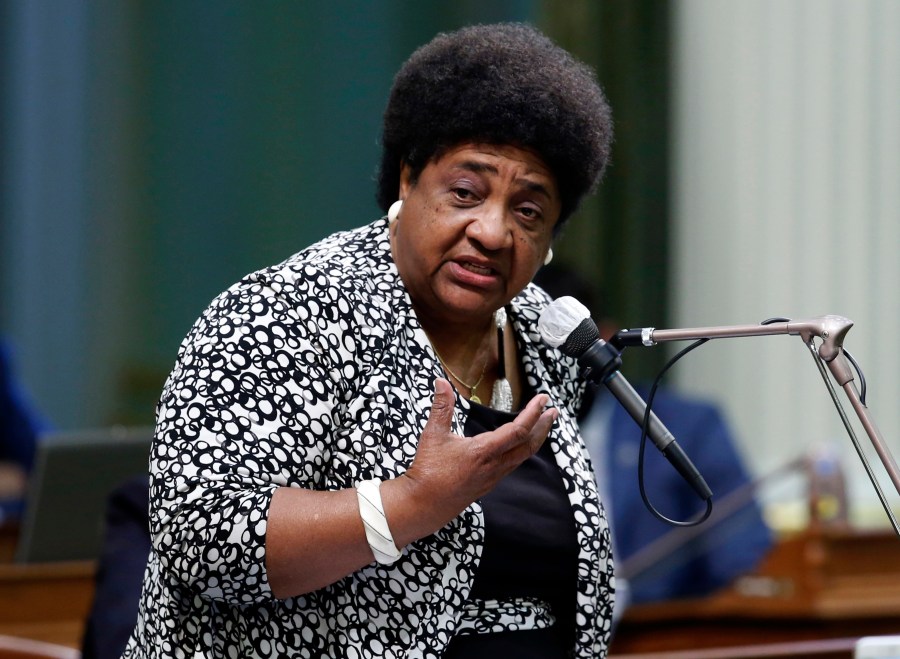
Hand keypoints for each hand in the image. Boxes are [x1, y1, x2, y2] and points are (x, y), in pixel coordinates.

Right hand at [390, 377, 557, 537]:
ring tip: (541, 425)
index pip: (519, 430)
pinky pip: (512, 465)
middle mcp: (494, 465)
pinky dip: (522, 451)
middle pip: (529, 445)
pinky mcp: (488, 484)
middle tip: (553, 411)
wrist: (424, 504)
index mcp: (484, 451)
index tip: (543, 399)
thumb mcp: (434, 435)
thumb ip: (441, 407)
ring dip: (535, 439)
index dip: (533, 413)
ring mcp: (493, 476)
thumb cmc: (429, 471)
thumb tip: (441, 382)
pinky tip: (518, 446)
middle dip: (544, 427)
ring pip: (523, 456)